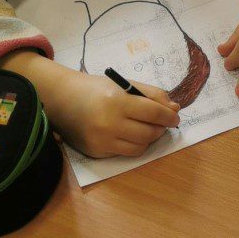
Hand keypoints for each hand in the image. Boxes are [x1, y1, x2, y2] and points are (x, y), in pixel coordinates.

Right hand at [0, 51, 179, 157]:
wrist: (63, 100)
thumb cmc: (97, 89)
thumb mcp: (124, 84)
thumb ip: (151, 95)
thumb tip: (174, 109)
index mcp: (117, 101)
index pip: (154, 113)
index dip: (169, 116)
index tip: (176, 117)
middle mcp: (109, 123)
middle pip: (149, 133)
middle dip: (161, 128)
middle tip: (163, 123)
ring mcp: (102, 140)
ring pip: (139, 147)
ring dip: (150, 139)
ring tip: (148, 129)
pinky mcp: (96, 152)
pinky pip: (125, 153)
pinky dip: (133, 145)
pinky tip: (130, 135)